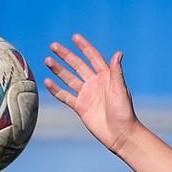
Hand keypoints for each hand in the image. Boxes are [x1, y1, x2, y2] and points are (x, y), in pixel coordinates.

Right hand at [44, 34, 138, 153]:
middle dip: (66, 55)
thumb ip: (116, 72)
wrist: (120, 135)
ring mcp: (87, 95)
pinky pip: (65, 96)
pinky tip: (47, 81)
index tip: (75, 37)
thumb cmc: (125, 112)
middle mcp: (95, 84)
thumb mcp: (121, 90)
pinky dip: (56, 90)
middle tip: (53, 45)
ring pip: (69, 79)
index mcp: (106, 77)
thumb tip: (118, 53)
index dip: (85, 48)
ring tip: (48, 60)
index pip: (94, 58)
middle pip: (78, 66)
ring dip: (58, 70)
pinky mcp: (80, 107)